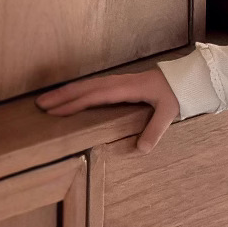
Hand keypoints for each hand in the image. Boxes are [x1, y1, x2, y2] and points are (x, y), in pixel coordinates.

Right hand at [35, 69, 179, 153]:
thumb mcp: (170, 111)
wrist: (187, 77)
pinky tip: (70, 97)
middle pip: (86, 87)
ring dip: (67, 91)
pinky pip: (94, 85)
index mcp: (128, 88)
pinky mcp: (121, 83)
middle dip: (62, 95)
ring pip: (88, 84)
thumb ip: (156, 130)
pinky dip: (78, 90)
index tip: (56, 112)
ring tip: (47, 100)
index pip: (96, 96)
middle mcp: (119, 82)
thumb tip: (141, 149)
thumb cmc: (178, 93)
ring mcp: (119, 81)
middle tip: (40, 105)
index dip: (75, 103)